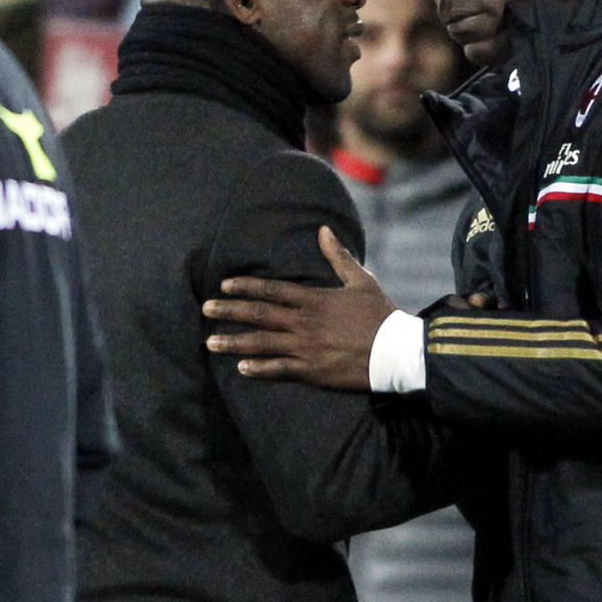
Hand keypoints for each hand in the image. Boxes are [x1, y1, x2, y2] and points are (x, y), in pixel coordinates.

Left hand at [203, 226, 394, 388]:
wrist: (396, 352)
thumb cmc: (380, 315)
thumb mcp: (360, 281)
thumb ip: (338, 257)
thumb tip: (323, 230)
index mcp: (314, 299)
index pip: (271, 290)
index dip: (245, 287)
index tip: (223, 286)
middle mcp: (305, 323)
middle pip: (259, 315)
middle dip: (229, 312)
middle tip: (205, 310)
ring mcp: (306, 348)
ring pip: (262, 344)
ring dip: (234, 343)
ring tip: (211, 343)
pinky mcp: (312, 371)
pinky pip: (279, 370)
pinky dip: (259, 369)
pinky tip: (241, 369)